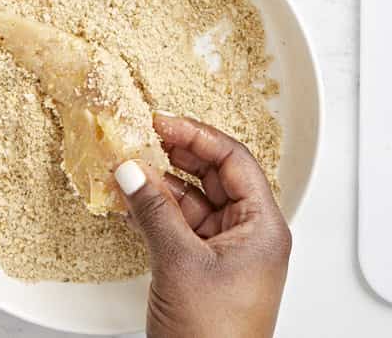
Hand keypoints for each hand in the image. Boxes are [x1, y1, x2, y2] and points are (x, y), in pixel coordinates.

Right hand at [114, 113, 291, 337]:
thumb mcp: (179, 263)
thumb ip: (154, 211)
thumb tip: (132, 171)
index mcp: (263, 227)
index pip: (235, 161)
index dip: (198, 136)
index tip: (164, 122)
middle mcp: (250, 235)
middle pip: (216, 176)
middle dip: (178, 154)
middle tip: (144, 135)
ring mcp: (227, 253)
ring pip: (195, 200)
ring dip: (162, 183)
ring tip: (129, 166)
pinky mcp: (204, 269)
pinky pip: (181, 226)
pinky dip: (157, 210)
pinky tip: (131, 199)